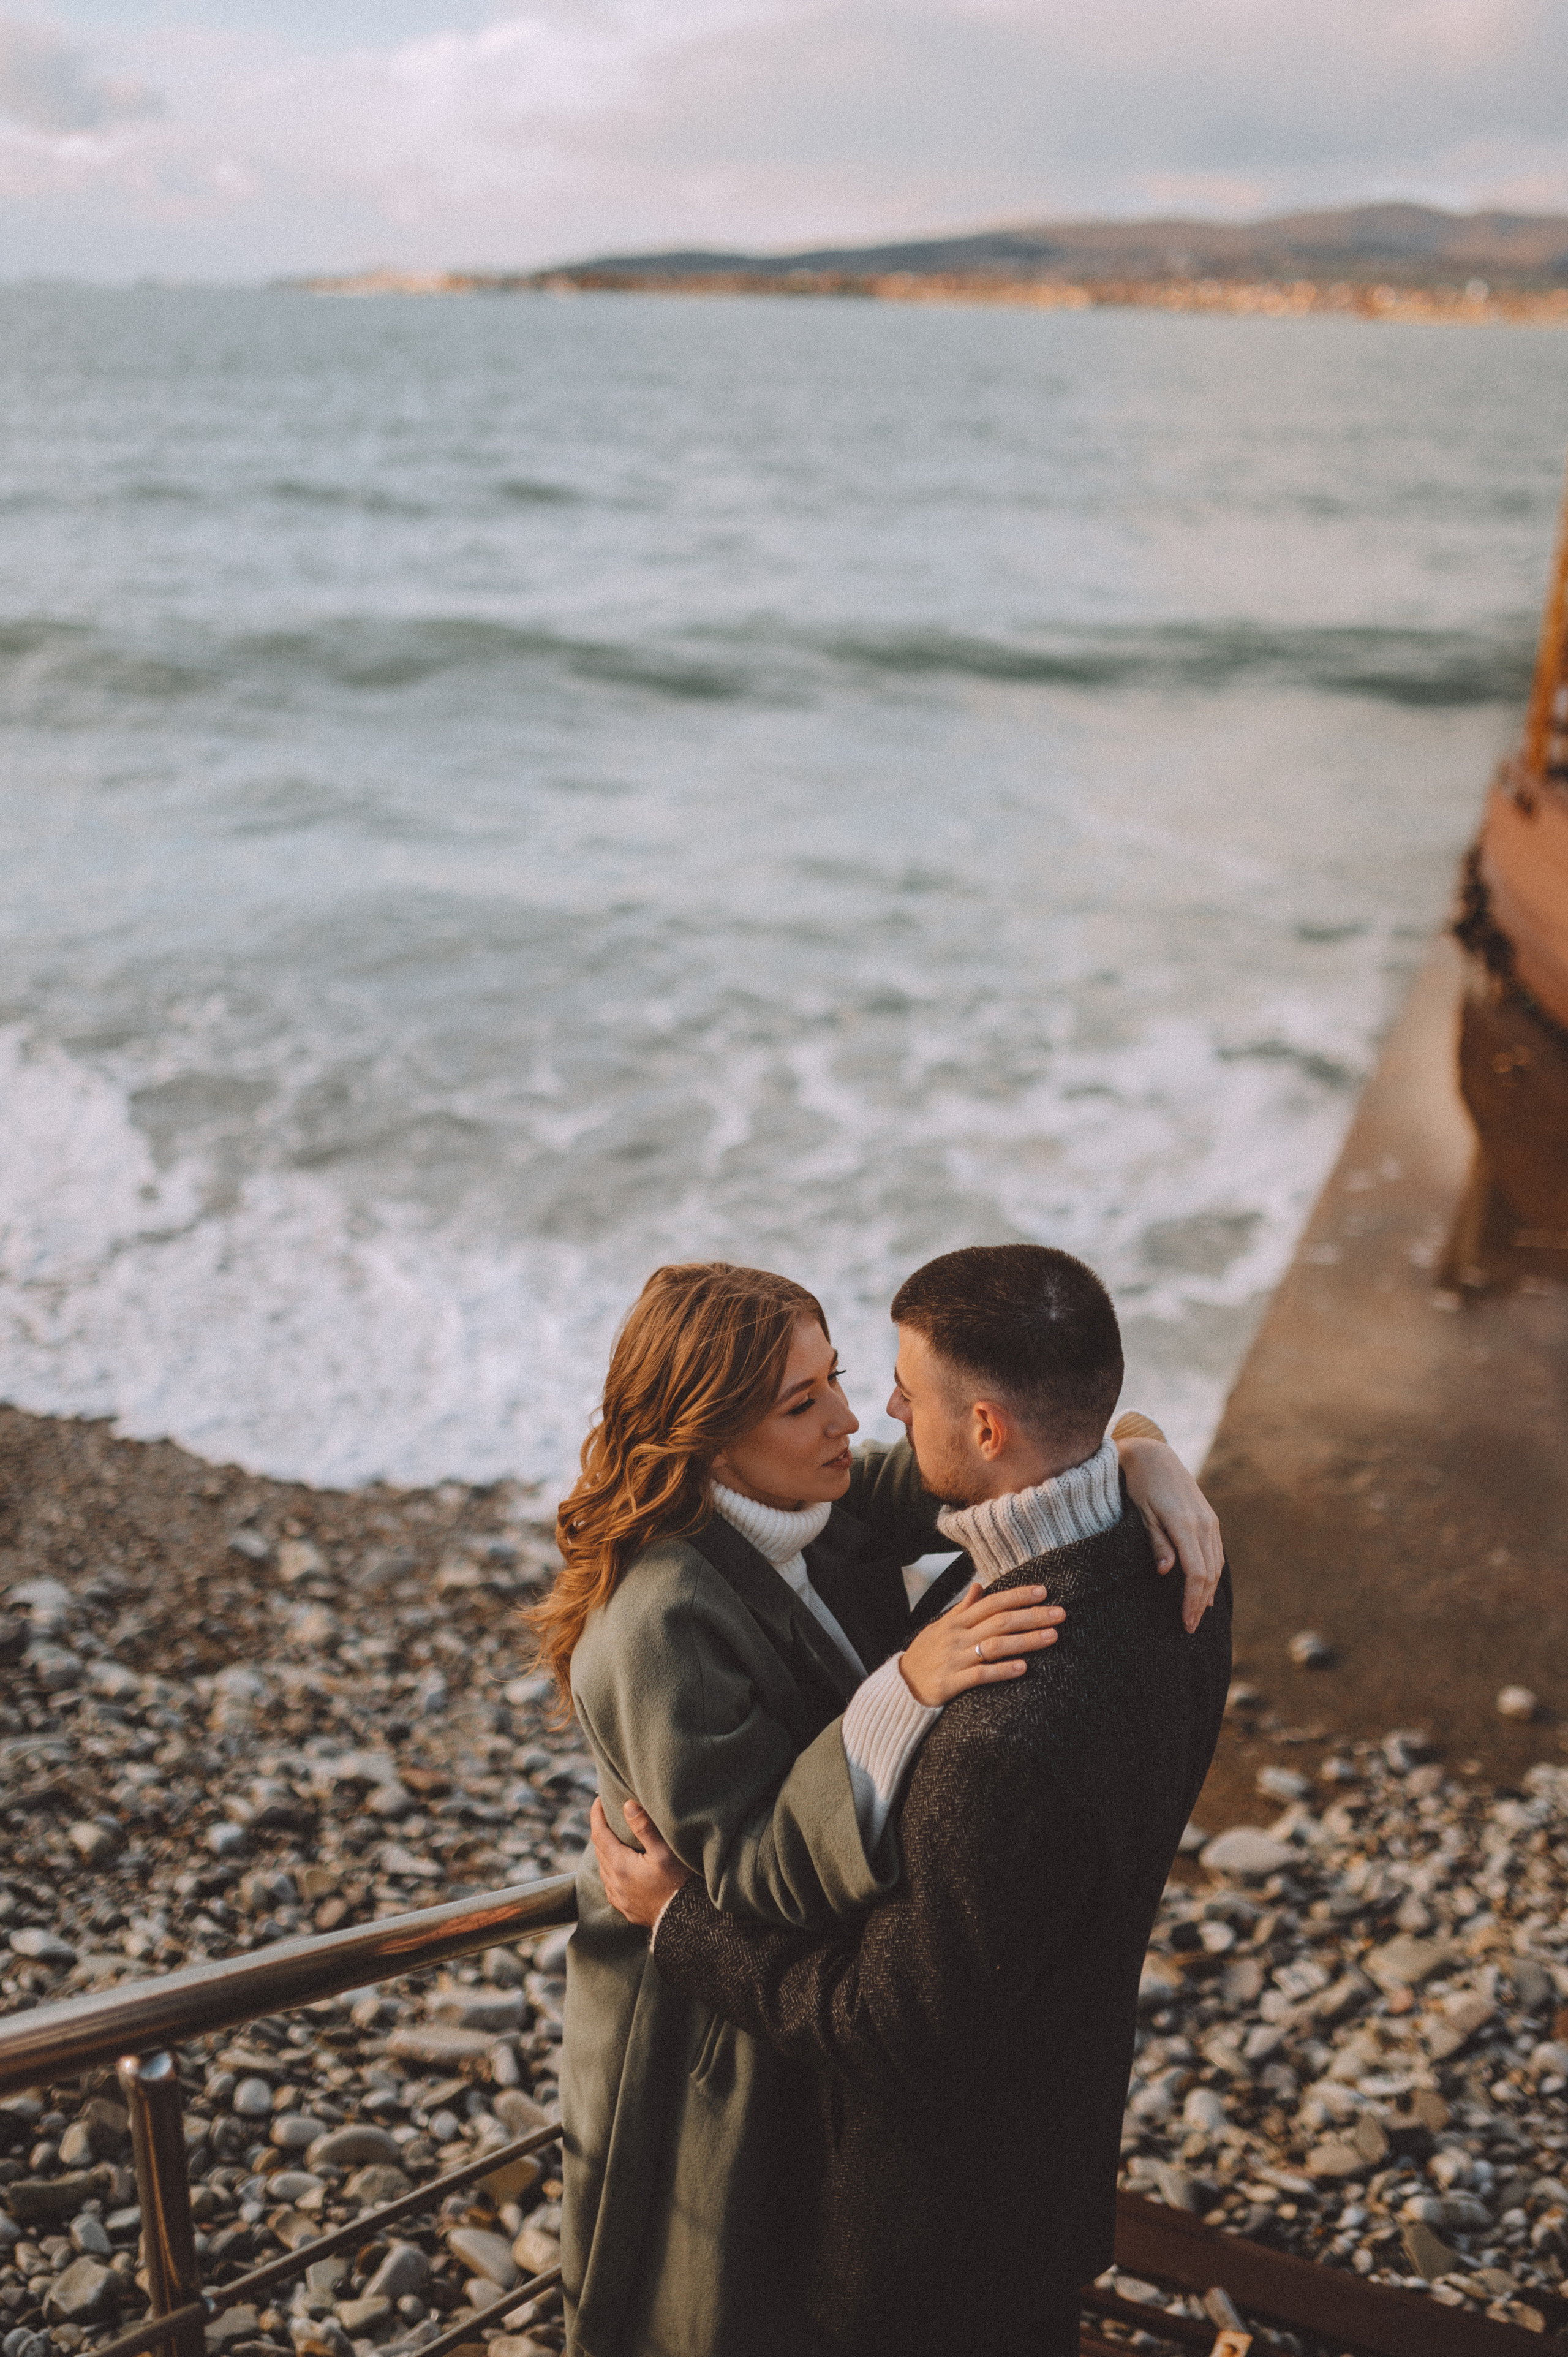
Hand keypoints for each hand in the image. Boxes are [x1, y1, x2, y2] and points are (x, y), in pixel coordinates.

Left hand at [590, 1795, 690, 1929]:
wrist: (684, 1921)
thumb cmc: (678, 1885)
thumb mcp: (664, 1852)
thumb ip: (644, 1827)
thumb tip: (627, 1805)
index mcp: (620, 1866)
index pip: (599, 1835)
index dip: (596, 1815)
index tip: (598, 1800)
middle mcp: (614, 1882)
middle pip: (599, 1850)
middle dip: (601, 1830)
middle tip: (607, 1814)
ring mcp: (618, 1897)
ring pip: (604, 1867)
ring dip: (606, 1850)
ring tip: (614, 1837)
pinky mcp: (625, 1907)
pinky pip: (610, 1883)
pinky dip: (611, 1868)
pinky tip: (621, 1866)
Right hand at [899, 1581, 1064, 1704]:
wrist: (901, 1687)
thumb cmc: (925, 1654)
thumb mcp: (939, 1627)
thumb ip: (962, 1608)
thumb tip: (979, 1585)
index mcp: (956, 1621)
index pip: (991, 1602)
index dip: (1017, 1596)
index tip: (1043, 1592)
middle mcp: (957, 1637)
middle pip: (999, 1621)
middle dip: (1032, 1616)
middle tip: (1060, 1613)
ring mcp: (954, 1659)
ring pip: (995, 1646)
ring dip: (1026, 1640)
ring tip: (1052, 1636)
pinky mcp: (951, 1683)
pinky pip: (980, 1675)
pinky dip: (1002, 1670)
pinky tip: (1023, 1668)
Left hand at [1116, 1436, 1222, 1632]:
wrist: (1154, 1455)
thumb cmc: (1140, 1485)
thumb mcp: (1142, 1514)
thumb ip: (1156, 1542)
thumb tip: (1166, 1572)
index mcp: (1185, 1524)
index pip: (1195, 1573)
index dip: (1191, 1601)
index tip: (1185, 1623)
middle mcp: (1203, 1524)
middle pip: (1209, 1574)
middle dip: (1200, 1603)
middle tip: (1190, 1628)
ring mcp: (1210, 1521)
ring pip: (1216, 1565)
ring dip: (1208, 1592)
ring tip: (1197, 1615)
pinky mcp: (1210, 1519)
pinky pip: (1215, 1553)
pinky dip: (1212, 1575)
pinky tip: (1206, 1590)